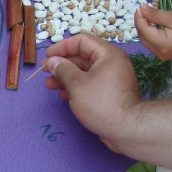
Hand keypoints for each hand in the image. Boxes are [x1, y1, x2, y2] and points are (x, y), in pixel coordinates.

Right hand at [42, 34, 141, 153]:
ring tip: (49, 85)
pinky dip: (75, 86)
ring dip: (65, 76)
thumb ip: (62, 70)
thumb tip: (52, 61)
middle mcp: (111, 62)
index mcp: (107, 54)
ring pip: (84, 71)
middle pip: (82, 56)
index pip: (81, 41)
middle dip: (62, 64)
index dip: (61, 47)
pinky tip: (63, 94)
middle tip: (45, 72)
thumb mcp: (76, 84)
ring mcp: (111, 78)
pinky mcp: (109, 91)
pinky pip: (90, 82)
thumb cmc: (102, 104)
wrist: (126, 129)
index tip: (47, 57)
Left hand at [134, 5, 171, 59]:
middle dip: (140, 22)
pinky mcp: (163, 53)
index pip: (143, 30)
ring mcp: (161, 55)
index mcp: (162, 45)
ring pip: (145, 39)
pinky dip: (149, 32)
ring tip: (146, 14)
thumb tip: (141, 8)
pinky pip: (151, 42)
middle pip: (142, 36)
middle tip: (142, 9)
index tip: (139, 6)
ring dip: (144, 27)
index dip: (139, 18)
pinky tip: (151, 23)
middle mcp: (159, 53)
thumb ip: (155, 14)